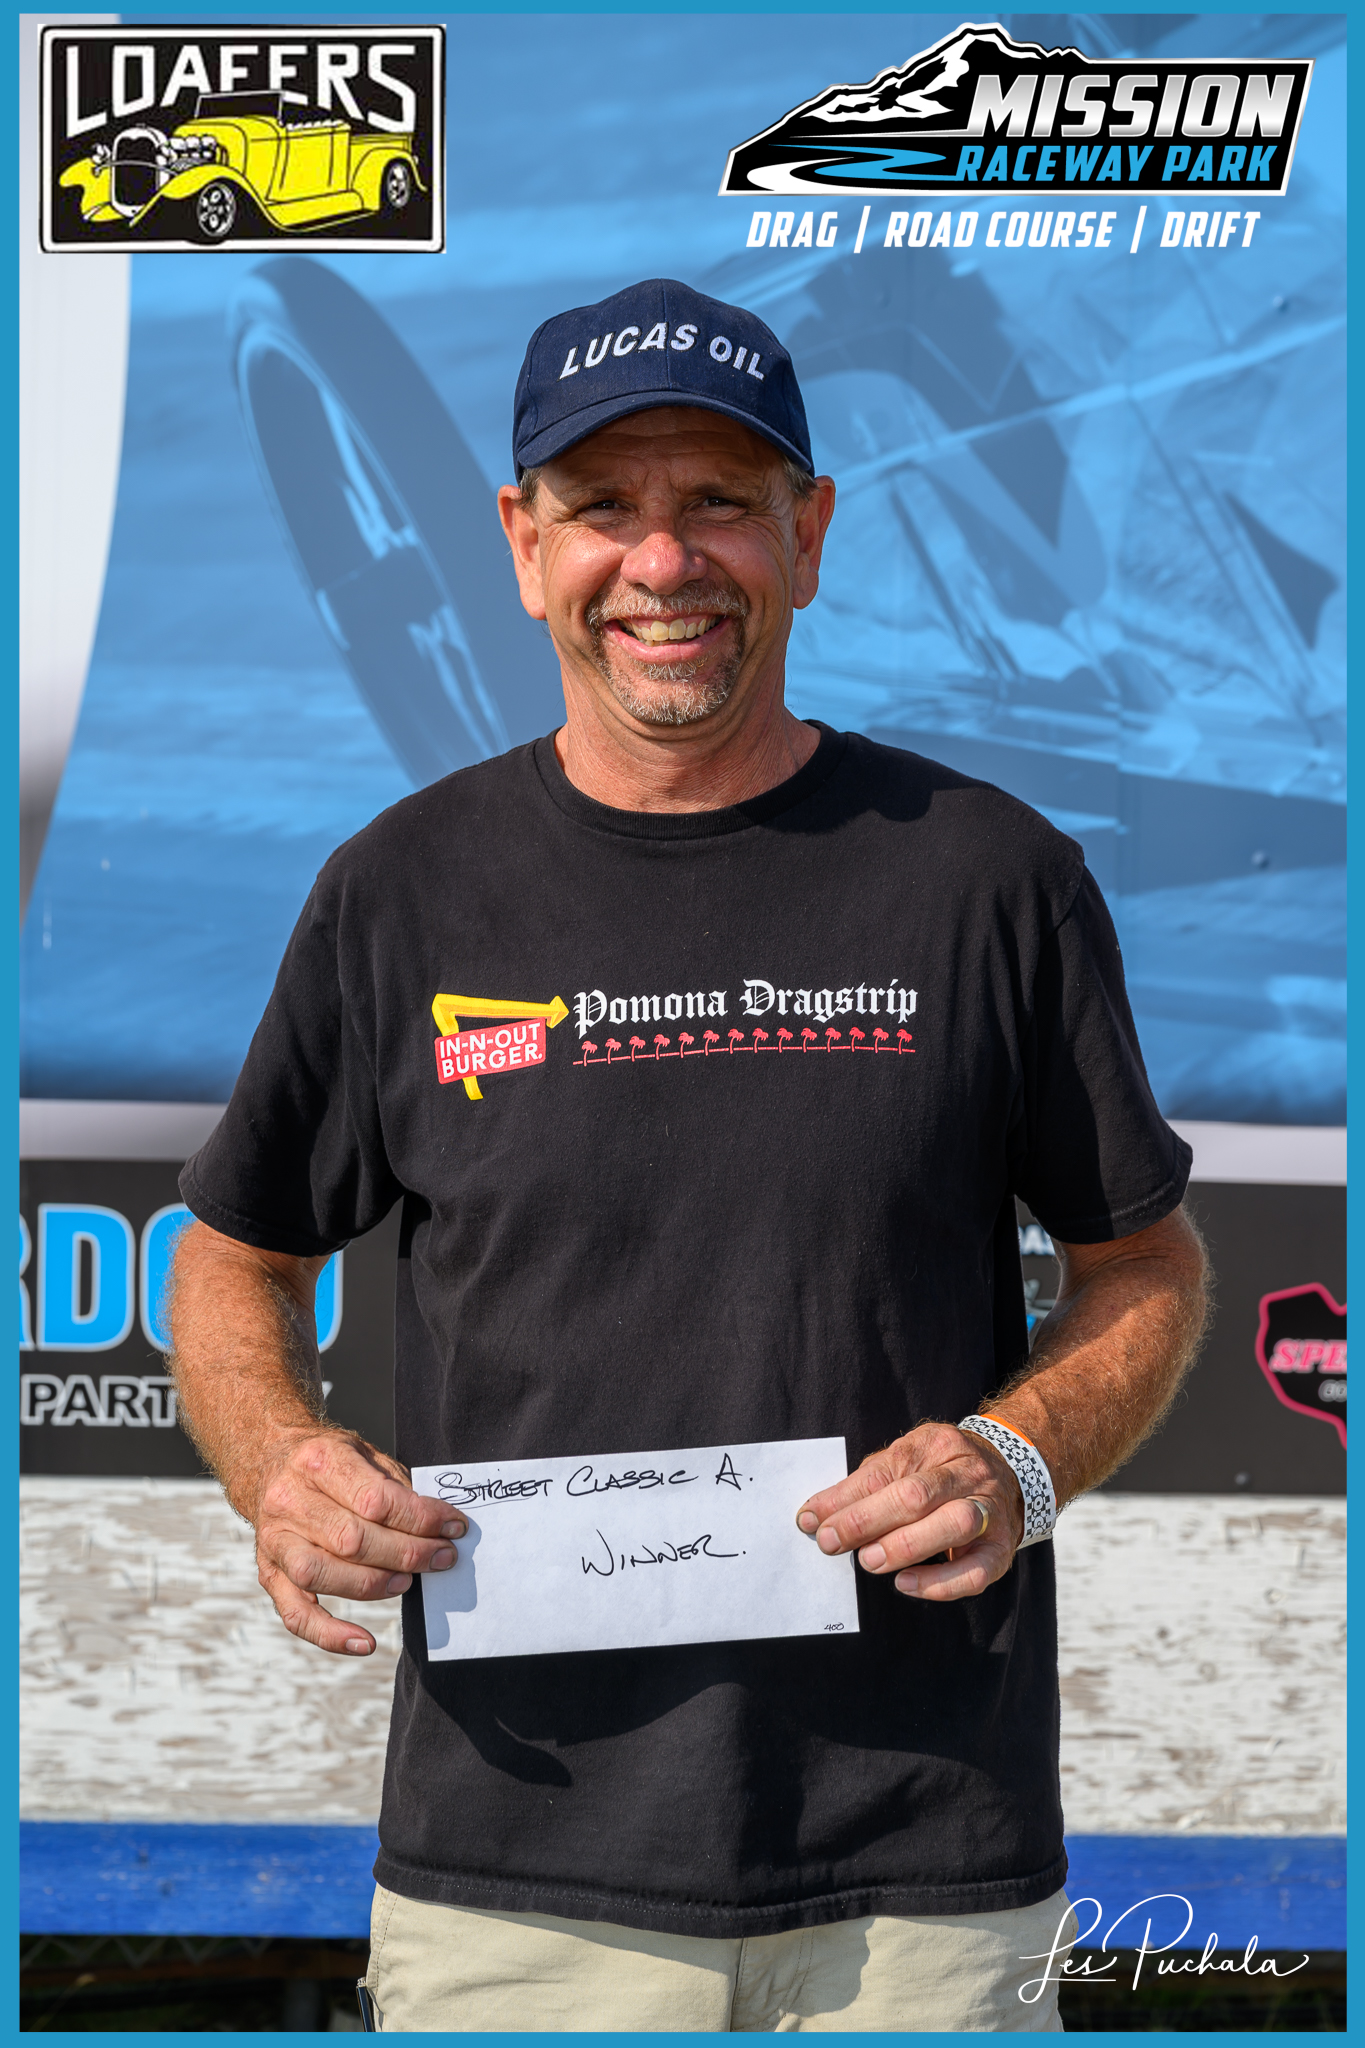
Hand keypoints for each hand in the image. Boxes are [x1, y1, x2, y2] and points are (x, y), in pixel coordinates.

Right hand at [249, 1429, 465, 1655]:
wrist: (271, 1462)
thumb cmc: (329, 1463)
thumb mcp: (365, 1452)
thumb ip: (395, 1486)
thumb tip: (437, 1525)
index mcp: (319, 1461)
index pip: (376, 1500)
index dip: (421, 1518)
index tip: (453, 1526)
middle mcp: (290, 1500)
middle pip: (352, 1540)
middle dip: (408, 1553)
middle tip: (443, 1557)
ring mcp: (275, 1540)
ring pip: (321, 1575)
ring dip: (374, 1585)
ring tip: (409, 1581)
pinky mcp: (269, 1574)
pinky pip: (295, 1614)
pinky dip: (329, 1635)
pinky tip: (364, 1643)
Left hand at [796, 1422, 1024, 1599]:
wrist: (1010, 1475)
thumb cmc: (940, 1472)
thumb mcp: (904, 1462)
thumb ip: (864, 1485)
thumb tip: (816, 1515)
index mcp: (936, 1444)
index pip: (884, 1470)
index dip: (845, 1497)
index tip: (811, 1518)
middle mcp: (967, 1473)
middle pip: (917, 1494)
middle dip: (867, 1520)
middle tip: (831, 1541)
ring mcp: (990, 1509)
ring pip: (953, 1523)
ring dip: (905, 1546)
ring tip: (869, 1560)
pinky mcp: (1000, 1549)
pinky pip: (975, 1571)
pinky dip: (940, 1583)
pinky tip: (906, 1584)